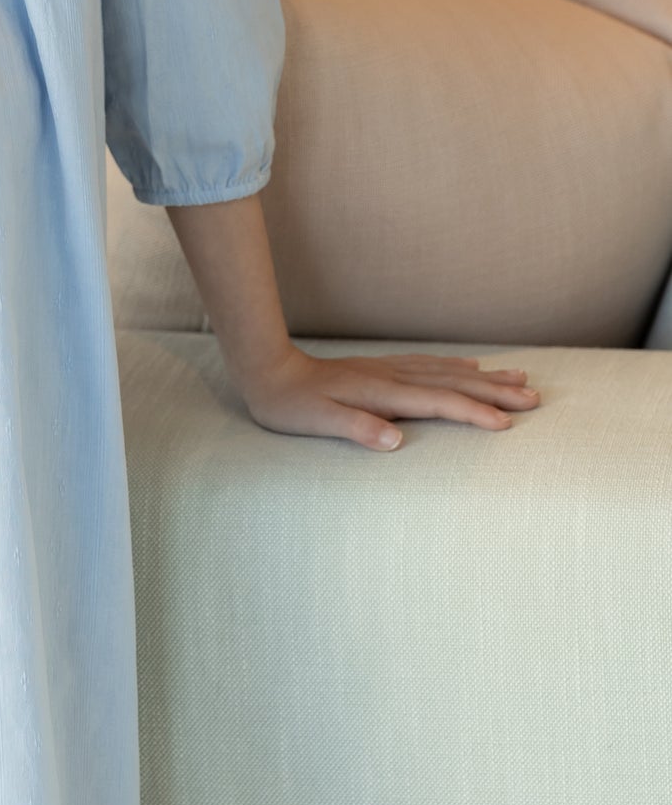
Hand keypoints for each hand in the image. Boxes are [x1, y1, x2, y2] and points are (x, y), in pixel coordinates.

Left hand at [237, 347, 540, 451]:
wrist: (270, 370)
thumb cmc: (292, 405)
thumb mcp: (318, 422)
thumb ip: (356, 428)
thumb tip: (395, 440)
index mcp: (382, 393)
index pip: (437, 403)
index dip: (473, 413)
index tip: (507, 425)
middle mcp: (392, 376)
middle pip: (454, 384)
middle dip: (496, 392)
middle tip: (535, 399)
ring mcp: (390, 369)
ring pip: (448, 372)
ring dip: (486, 377)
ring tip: (520, 378)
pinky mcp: (383, 368)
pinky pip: (431, 365)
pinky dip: (457, 367)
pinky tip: (471, 368)